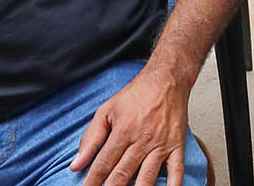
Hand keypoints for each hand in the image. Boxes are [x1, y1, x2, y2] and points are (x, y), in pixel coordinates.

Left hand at [72, 60, 192, 184]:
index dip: (92, 182)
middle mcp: (142, 139)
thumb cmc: (137, 94)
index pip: (103, 164)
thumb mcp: (107, 110)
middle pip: (122, 174)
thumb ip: (90, 138)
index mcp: (123, 130)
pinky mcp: (177, 145)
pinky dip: (174, 185)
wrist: (167, 79)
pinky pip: (177, 170)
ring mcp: (161, 144)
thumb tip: (76, 165)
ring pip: (147, 177)